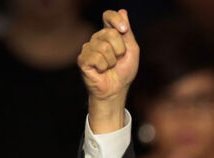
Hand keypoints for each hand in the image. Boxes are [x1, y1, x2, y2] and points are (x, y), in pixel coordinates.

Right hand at [78, 10, 139, 131]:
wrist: (116, 90)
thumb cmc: (124, 71)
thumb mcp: (131, 50)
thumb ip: (127, 32)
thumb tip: (123, 11)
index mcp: (108, 34)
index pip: (108, 16)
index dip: (115, 19)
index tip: (124, 29)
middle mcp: (96, 38)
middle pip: (110, 33)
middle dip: (120, 50)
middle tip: (118, 60)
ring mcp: (88, 48)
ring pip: (104, 47)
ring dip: (112, 61)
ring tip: (109, 67)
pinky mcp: (83, 59)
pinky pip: (96, 57)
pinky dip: (104, 67)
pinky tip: (101, 71)